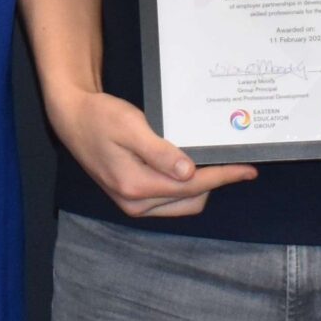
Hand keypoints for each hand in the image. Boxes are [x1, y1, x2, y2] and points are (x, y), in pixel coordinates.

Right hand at [46, 88, 256, 217]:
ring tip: (212, 161)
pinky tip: (189, 166)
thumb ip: (159, 152)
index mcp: (135, 186)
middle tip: (232, 159)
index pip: (192, 185)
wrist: (73, 118)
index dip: (223, 176)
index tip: (248, 169)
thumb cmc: (100, 116)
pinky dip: (185, 186)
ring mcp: (133, 203)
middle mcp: (135, 203)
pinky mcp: (132, 197)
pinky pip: (170, 199)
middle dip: (215, 182)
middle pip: (191, 199)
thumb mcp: (130, 126)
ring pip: (182, 202)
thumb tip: (189, 172)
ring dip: (201, 185)